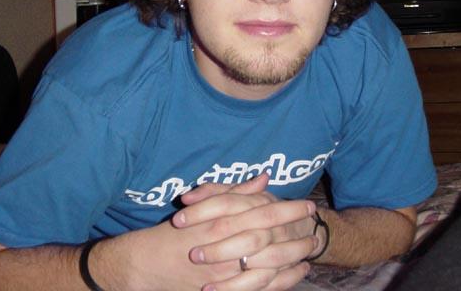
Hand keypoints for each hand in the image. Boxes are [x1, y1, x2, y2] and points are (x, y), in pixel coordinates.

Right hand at [113, 186, 313, 290]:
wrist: (145, 266)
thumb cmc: (173, 234)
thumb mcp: (201, 208)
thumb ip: (234, 193)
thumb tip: (263, 179)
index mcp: (221, 222)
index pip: (262, 213)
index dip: (287, 209)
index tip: (306, 205)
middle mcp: (226, 247)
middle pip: (270, 239)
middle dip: (296, 232)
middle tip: (315, 225)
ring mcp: (227, 273)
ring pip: (270, 265)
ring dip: (294, 256)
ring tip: (311, 248)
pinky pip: (261, 288)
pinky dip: (283, 280)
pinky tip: (297, 271)